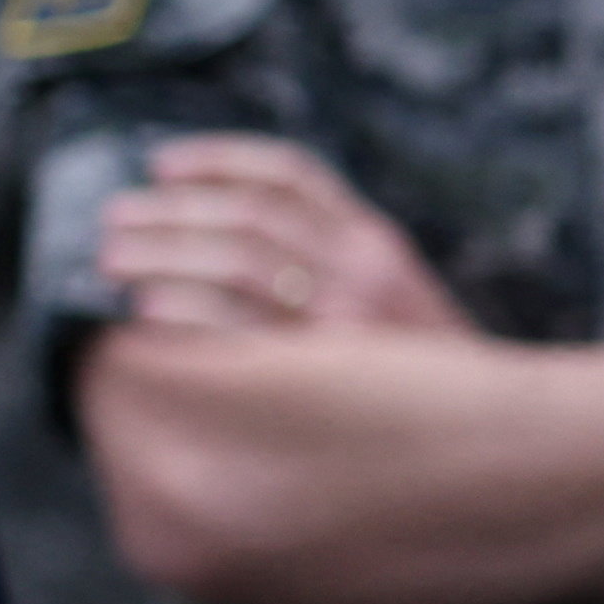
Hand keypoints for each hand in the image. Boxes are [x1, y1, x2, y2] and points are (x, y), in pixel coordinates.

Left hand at [92, 135, 462, 341]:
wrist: (495, 444)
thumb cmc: (416, 373)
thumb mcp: (389, 296)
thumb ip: (327, 256)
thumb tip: (218, 229)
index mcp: (373, 239)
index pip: (288, 172)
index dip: (216, 160)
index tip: (158, 163)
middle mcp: (363, 268)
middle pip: (247, 216)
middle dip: (169, 213)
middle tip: (111, 220)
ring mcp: (347, 320)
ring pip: (235, 263)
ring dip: (161, 256)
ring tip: (109, 261)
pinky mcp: (326, 376)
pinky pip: (238, 333)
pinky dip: (183, 315)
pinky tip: (142, 314)